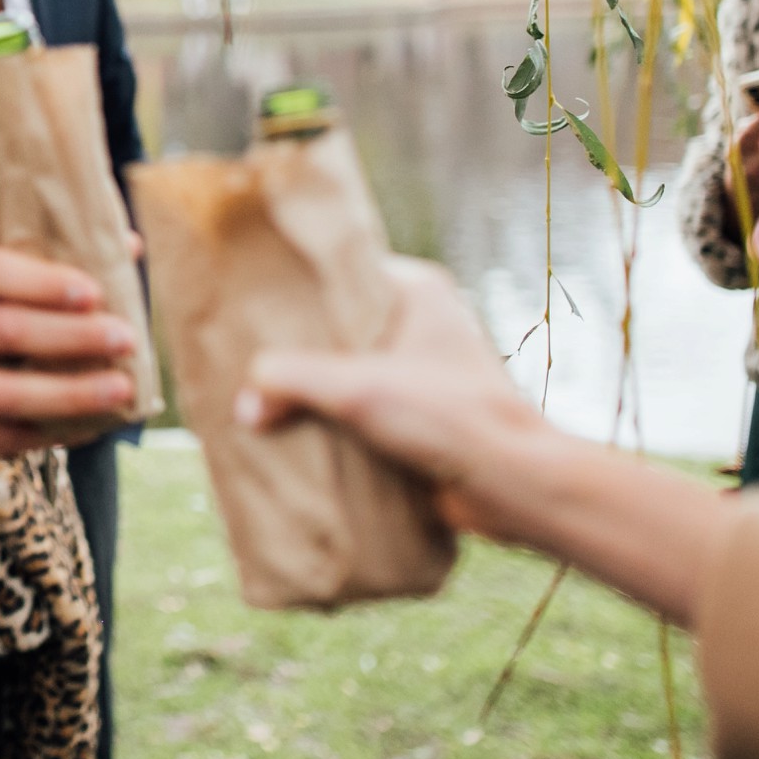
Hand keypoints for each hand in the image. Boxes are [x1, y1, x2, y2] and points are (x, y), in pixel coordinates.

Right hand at [0, 242, 138, 454]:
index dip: (41, 283)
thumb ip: (49, 262)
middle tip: (126, 340)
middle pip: (1, 332)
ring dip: (67, 396)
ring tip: (121, 390)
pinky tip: (90, 425)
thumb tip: (129, 247)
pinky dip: (47, 434)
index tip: (95, 293)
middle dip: (70, 338)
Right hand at [237, 257, 544, 538]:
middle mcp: (419, 326)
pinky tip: (291, 436)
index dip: (293, 289)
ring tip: (257, 401)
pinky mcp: (416, 419)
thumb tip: (245, 406)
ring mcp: (419, 374)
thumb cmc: (453, 417)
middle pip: (334, 328)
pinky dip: (329, 425)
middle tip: (242, 357)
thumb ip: (289, 381)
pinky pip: (357, 413)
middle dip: (293, 349)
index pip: (339, 273)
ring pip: (343, 374)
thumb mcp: (357, 388)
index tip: (248, 303)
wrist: (516, 486)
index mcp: (417, 291)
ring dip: (308, 394)